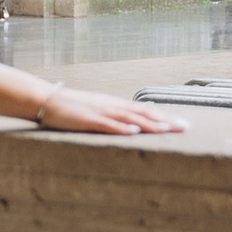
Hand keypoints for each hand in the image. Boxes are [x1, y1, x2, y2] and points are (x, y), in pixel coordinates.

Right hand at [26, 89, 185, 138]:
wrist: (45, 99)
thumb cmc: (70, 109)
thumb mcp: (95, 112)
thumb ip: (112, 119)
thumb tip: (131, 128)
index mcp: (115, 105)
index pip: (145, 110)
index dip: (165, 116)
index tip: (183, 123)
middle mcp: (112, 106)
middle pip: (143, 112)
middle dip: (166, 120)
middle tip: (186, 128)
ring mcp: (100, 112)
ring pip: (129, 118)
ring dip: (149, 123)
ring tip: (167, 129)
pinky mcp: (87, 119)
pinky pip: (107, 125)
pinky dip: (121, 128)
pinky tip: (133, 131)